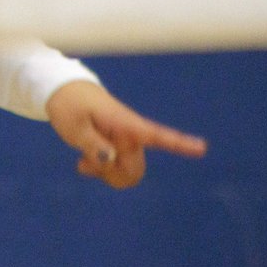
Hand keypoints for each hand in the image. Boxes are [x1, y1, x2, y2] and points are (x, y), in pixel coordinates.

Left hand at [44, 80, 206, 189]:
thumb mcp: (73, 125)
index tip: (202, 147)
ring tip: (85, 160)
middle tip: (87, 161)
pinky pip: (117, 171)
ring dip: (106, 174)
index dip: (179, 143)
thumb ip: (92, 144)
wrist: (64, 92)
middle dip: (113, 175)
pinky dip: (101, 172)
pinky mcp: (117, 148)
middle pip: (135, 170)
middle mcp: (130, 135)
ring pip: (127, 174)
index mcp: (123, 123)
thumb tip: (111, 160)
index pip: (155, 134)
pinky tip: (83, 164)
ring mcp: (125, 143)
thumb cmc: (68, 103)